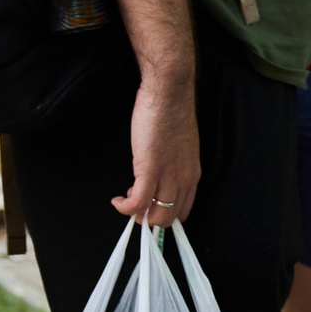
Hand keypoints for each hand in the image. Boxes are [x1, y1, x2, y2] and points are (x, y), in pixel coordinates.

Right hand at [113, 73, 199, 227]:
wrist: (169, 93)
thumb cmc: (172, 112)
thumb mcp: (180, 145)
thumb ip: (174, 163)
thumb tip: (159, 175)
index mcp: (193, 173)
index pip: (184, 209)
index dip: (165, 214)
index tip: (151, 207)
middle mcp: (184, 179)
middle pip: (169, 218)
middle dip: (149, 218)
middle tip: (135, 205)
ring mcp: (168, 176)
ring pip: (155, 215)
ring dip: (136, 215)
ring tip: (126, 201)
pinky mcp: (149, 170)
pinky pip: (137, 202)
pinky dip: (125, 208)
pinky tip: (117, 200)